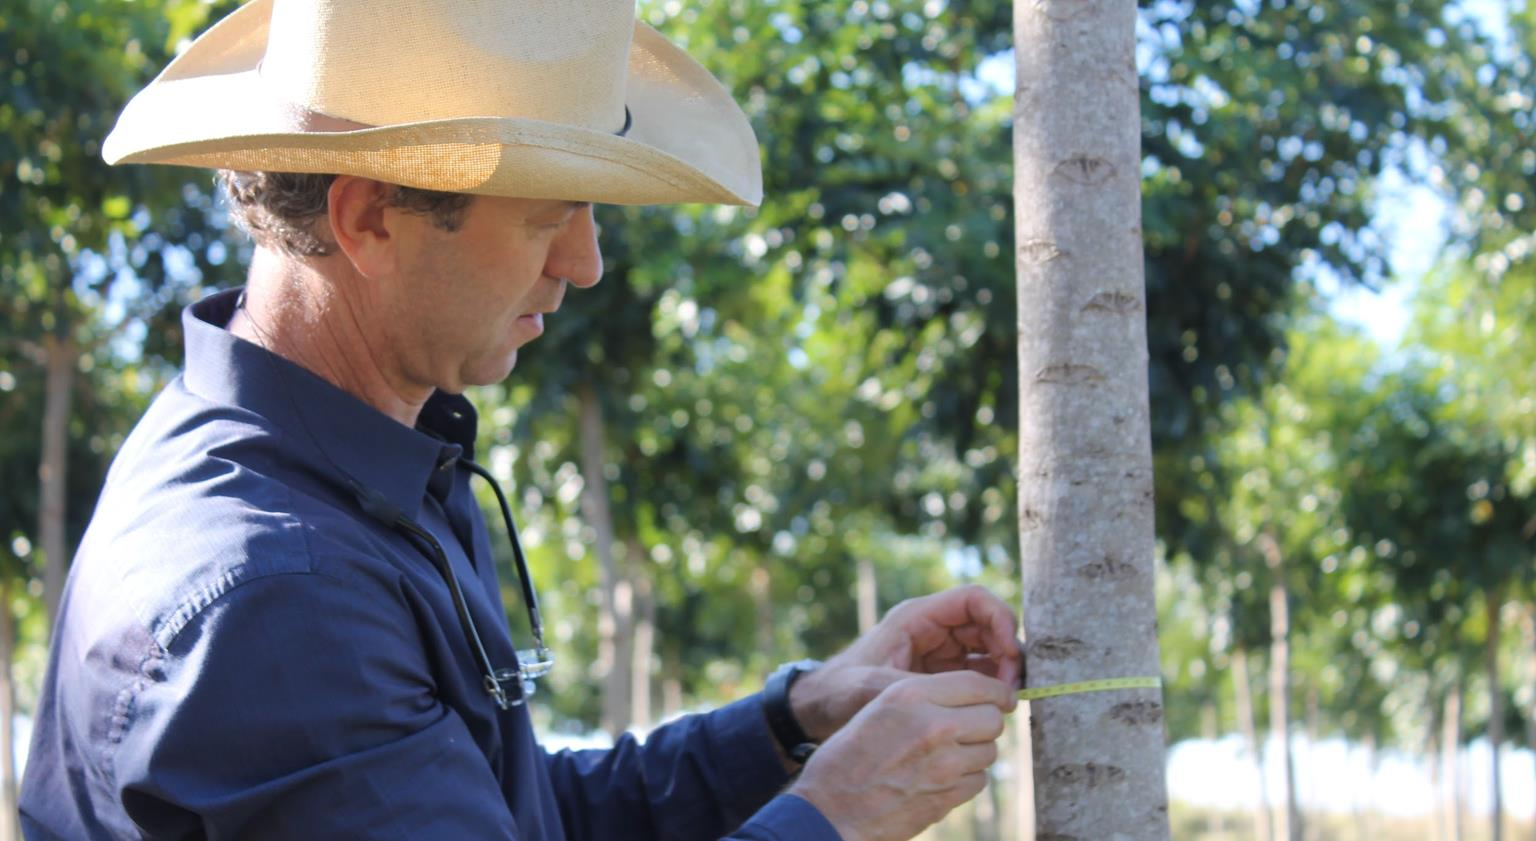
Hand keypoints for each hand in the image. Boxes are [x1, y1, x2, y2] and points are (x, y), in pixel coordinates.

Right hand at [789, 671, 1014, 840]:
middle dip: (985, 721)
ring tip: (945, 754)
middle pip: (992, 718)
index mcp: (910, 694)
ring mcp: (944, 764)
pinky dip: (968, 777)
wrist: (830, 810)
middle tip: (967, 727)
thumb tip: (977, 698)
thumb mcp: (879, 707)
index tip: (999, 698)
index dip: (995, 691)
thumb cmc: (850, 755)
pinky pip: (979, 780)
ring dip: (975, 751)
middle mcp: (932, 725)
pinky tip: (942, 776)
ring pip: (989, 750)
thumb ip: (926, 697)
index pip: (977, 684)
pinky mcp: (948, 797)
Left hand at [790, 585, 1020, 740]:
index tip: (1011, 653)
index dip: (1000, 618)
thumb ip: (918, 686)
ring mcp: (939, 651)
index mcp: (917, 617)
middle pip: (987, 623)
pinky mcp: (941, 675)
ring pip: (988, 648)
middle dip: (1007, 649)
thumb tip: (969, 695)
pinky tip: (996, 707)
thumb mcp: (874, 687)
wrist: (819, 708)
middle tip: (1014, 685)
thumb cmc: (840, 691)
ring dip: (1004, 669)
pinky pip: (978, 671)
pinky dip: (992, 685)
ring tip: (1008, 700)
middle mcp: (932, 628)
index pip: (974, 599)